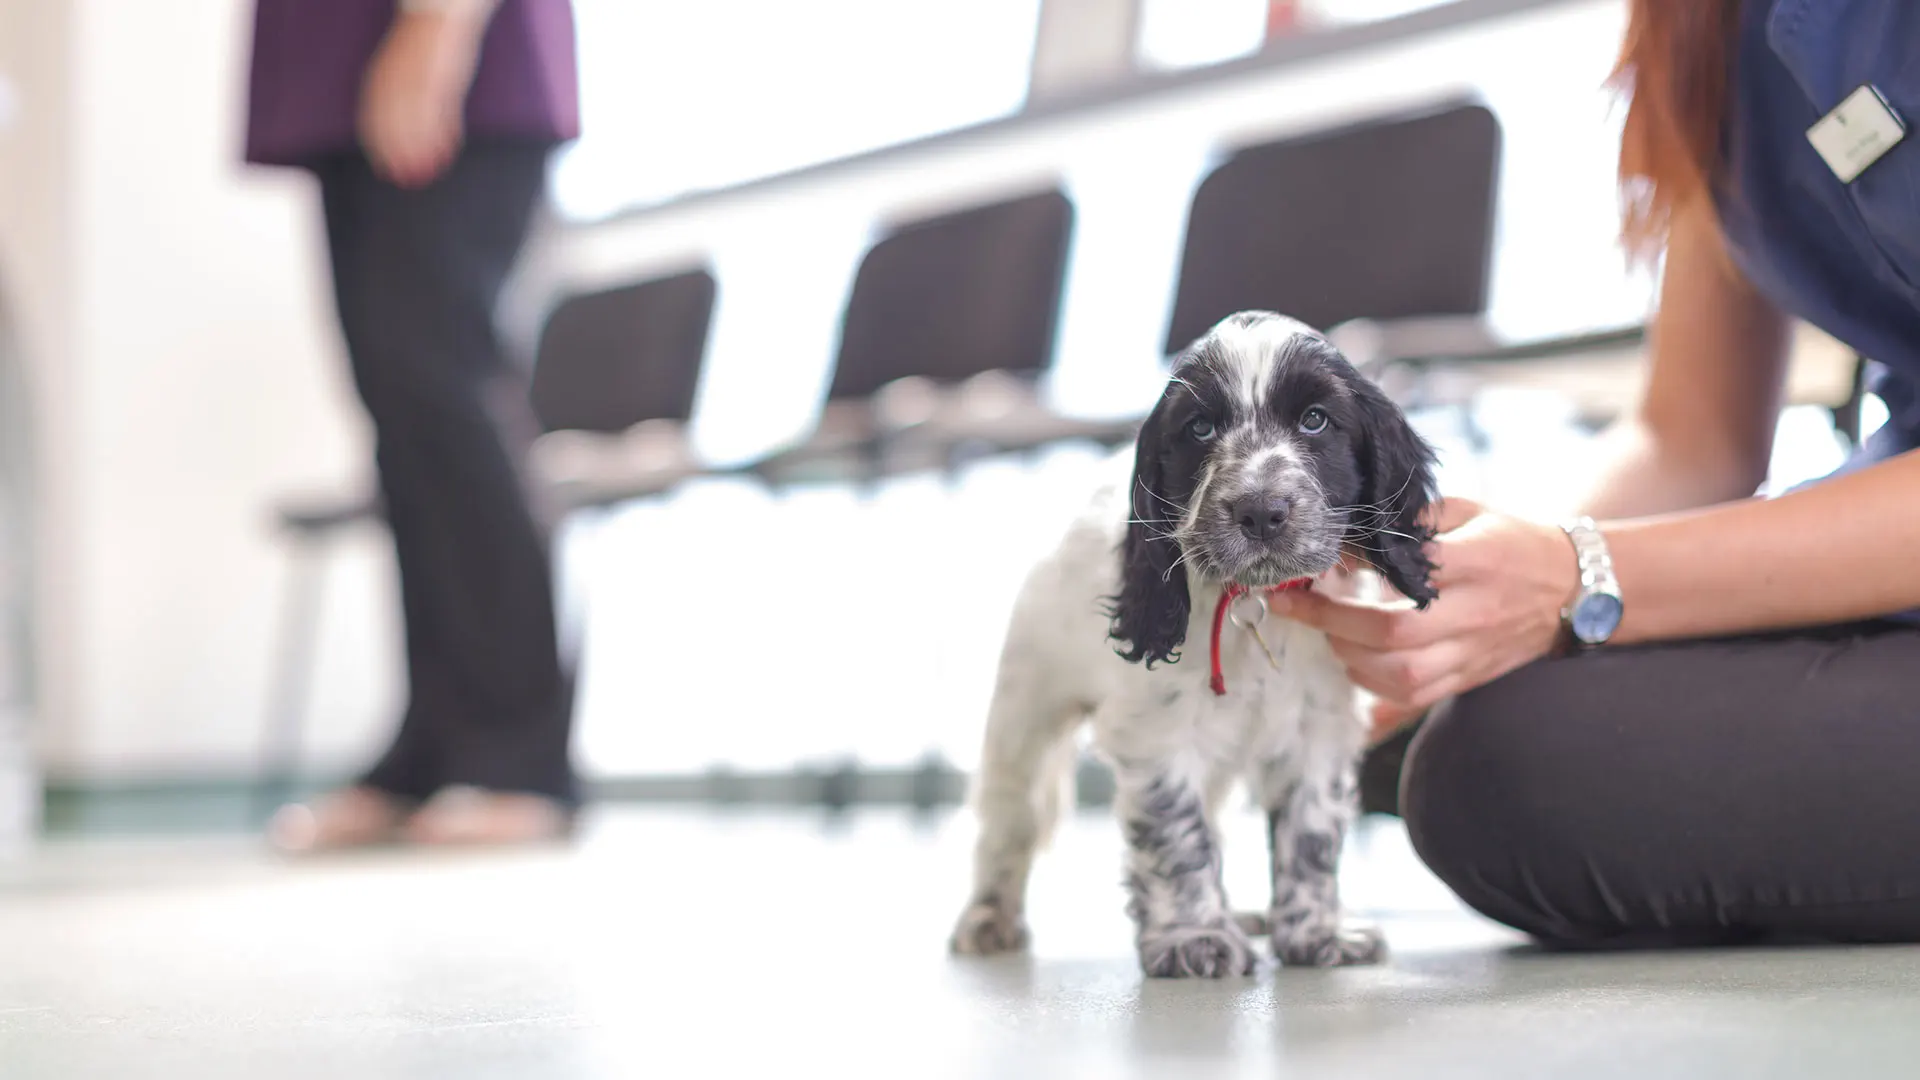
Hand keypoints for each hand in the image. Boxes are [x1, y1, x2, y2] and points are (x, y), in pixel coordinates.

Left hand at [357, 10, 488, 187]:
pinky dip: (446, 135)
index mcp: (382, 78)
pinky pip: (444, 113)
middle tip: (405, 180)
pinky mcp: (445, 80)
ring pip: (419, 124)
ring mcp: (422, 80)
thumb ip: (395, 95)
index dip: (380, 148)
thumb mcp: (400, 69)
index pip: (374, 120)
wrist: (438, 13)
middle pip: (396, 127)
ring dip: (423, 152)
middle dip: (401, 156)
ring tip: (428, 175)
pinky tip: (450, 152)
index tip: (384, 170)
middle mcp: (398, 81)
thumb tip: (395, 128)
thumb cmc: (420, 44)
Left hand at [1274, 498, 1575, 734]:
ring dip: (1350, 656)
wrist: (1574, 589)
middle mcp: (1476, 611)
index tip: (1311, 567)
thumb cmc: (1512, 542)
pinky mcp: (1469, 677)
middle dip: (1334, 622)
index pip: (1408, 570)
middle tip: (1300, 605)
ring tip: (1329, 631)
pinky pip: (1414, 696)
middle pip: (1394, 633)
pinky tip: (1355, 660)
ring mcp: (1473, 651)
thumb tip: (1352, 532)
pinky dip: (1373, 685)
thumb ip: (1415, 521)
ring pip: (1402, 674)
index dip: (1353, 571)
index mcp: (1477, 561)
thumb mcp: (1469, 512)